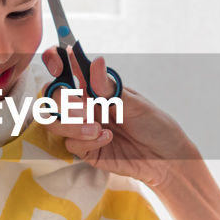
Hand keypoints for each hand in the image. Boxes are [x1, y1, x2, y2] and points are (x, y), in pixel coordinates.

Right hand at [39, 47, 193, 189]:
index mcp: (96, 87)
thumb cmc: (155, 125)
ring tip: (97, 128)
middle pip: (54, 96)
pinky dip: (87, 140)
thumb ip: (109, 87)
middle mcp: (86, 105)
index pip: (67, 67)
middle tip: (86, 110)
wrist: (166, 158)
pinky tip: (107, 138)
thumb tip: (96, 62)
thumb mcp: (134, 103)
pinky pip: (70, 144)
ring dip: (72, 125)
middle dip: (64, 102)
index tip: (58, 67)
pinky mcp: (85, 149)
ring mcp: (82, 127)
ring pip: (54, 122)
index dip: (54, 60)